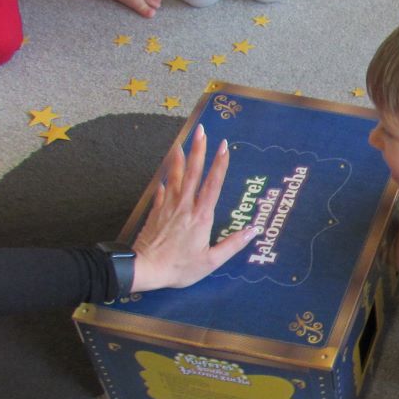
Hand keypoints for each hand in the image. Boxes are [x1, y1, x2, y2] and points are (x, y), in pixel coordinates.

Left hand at [131, 124, 260, 292]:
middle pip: (193, 172)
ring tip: (181, 142)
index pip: (213, 184)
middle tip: (201, 130)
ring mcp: (168, 206)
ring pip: (175, 177)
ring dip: (179, 158)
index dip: (220, 164)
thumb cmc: (180, 268)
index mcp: (201, 217)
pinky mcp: (156, 211)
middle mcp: (185, 206)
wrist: (146, 268)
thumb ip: (232, 245)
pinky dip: (164, 179)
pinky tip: (165, 173)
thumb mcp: (211, 261)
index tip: (224, 146)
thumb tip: (253, 231)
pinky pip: (161, 190)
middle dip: (198, 150)